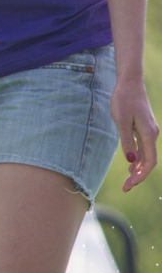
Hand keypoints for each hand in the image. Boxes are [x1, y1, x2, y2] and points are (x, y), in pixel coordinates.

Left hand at [112, 77, 159, 191]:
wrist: (129, 84)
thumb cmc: (123, 101)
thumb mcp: (121, 122)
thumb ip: (127, 141)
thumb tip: (132, 161)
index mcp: (149, 134)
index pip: (149, 162)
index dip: (141, 176)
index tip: (129, 185)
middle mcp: (152, 134)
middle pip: (149, 161)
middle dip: (138, 176)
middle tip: (125, 188)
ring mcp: (149, 131)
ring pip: (147, 155)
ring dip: (138, 169)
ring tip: (128, 181)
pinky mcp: (143, 128)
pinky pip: (144, 148)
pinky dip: (138, 159)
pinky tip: (131, 166)